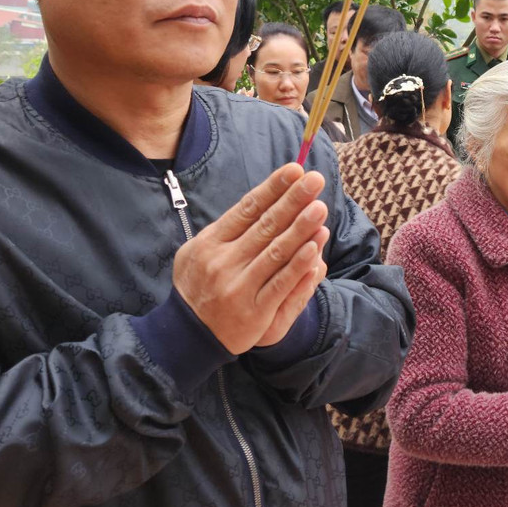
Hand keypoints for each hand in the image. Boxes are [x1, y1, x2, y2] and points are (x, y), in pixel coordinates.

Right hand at [172, 163, 330, 353]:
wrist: (187, 336)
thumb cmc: (198, 285)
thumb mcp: (198, 252)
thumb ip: (227, 230)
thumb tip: (261, 202)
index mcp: (210, 243)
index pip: (247, 209)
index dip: (272, 188)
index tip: (294, 170)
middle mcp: (223, 262)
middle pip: (265, 226)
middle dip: (292, 200)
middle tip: (315, 179)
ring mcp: (239, 287)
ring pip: (276, 253)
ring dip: (301, 228)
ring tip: (320, 207)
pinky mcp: (254, 312)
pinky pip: (281, 284)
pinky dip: (299, 265)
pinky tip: (315, 246)